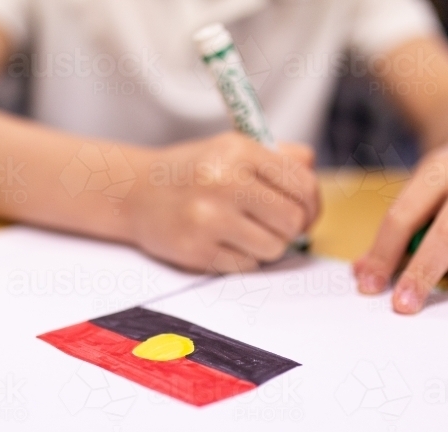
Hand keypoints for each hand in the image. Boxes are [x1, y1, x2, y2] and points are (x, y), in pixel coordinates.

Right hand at [126, 132, 319, 272]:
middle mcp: (223, 182)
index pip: (302, 184)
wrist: (135, 193)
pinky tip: (225, 243)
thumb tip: (312, 170)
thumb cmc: (191, 172)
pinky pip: (247, 266)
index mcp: (238, 151)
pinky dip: (243, 259)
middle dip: (291, 228)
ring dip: (267, 246)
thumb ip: (277, 157)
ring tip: (246, 233)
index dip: (312, 205)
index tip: (305, 213)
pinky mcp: (197, 250)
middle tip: (278, 227)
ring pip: (273, 248)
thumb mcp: (232, 149)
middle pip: (292, 220)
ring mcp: (208, 219)